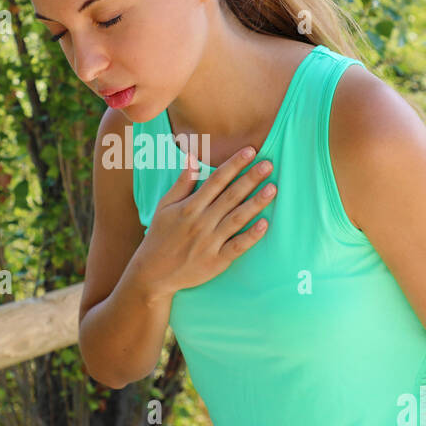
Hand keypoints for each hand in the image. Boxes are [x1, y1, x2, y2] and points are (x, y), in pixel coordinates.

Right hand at [131, 135, 276, 298]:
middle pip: (230, 196)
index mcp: (189, 206)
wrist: (153, 273)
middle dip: (250, 178)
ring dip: (256, 203)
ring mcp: (209, 242)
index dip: (234, 164)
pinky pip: (237, 246)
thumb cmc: (159, 236)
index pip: (216, 180)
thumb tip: (192, 158)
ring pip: (237, 218)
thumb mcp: (164, 206)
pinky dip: (251, 235)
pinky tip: (265, 224)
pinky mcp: (216, 261)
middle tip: (268, 164)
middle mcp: (201, 222)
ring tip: (272, 188)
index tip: (250, 151)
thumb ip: (182, 183)